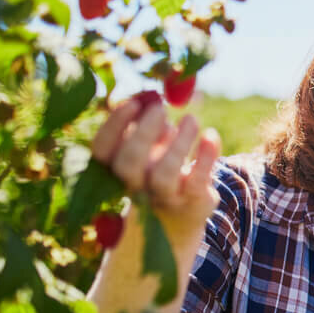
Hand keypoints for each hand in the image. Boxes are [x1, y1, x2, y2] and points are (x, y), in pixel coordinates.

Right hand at [91, 96, 220, 241]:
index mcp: (117, 170)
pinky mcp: (193, 200)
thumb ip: (146, 124)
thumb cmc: (160, 168)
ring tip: (190, 119)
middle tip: (160, 108)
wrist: (182, 213)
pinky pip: (197, 180)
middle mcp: (136, 186)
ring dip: (177, 143)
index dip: (113, 126)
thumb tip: (151, 99)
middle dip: (143, 133)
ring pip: (163, 175)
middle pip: (128, 165)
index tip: (133, 103)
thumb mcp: (150, 146)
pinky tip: (211, 135)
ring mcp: (164, 196)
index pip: (102, 150)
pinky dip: (205, 156)